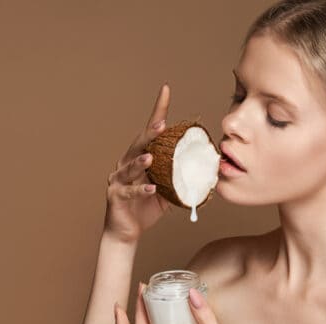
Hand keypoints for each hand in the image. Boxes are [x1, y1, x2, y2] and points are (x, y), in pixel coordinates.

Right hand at [103, 83, 172, 242]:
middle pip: (138, 144)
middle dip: (150, 134)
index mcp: (139, 157)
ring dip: (141, 161)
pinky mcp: (115, 196)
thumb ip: (180, 177)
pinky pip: (129, 191)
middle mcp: (125, 163)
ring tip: (151, 157)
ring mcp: (118, 179)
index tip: (166, 90)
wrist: (126, 231)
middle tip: (162, 125)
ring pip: (130, 166)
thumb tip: (209, 169)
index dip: (158, 111)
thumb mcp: (167, 189)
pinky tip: (151, 188)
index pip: (150, 131)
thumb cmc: (146, 207)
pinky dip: (140, 189)